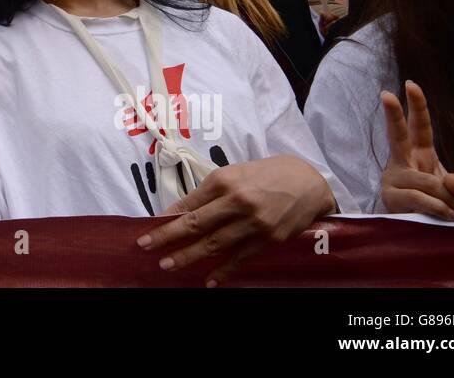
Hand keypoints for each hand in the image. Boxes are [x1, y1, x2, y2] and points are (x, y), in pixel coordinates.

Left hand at [138, 155, 334, 286]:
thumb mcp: (234, 173)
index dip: (166, 218)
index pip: (188, 203)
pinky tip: (208, 281)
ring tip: (168, 265)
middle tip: (146, 247)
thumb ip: (209, 192)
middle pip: (195, 224)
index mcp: (223, 180)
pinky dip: (223, 271)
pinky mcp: (269, 239)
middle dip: (167, 237)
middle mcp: (236, 201)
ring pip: (214, 244)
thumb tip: (181, 212)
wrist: (308, 181)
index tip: (148, 228)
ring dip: (188, 256)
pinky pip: (240, 258)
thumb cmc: (265, 174)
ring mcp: (253, 222)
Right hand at [379, 81, 453, 222]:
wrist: (424, 234)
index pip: (419, 127)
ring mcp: (393, 180)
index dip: (417, 106)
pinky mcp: (391, 199)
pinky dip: (439, 208)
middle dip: (392, 114)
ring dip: (450, 199)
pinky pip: (419, 198)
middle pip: (396, 135)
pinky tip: (450, 216)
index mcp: (419, 154)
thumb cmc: (445, 209)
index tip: (411, 84)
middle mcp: (402, 162)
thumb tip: (450, 182)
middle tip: (386, 94)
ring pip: (425, 181)